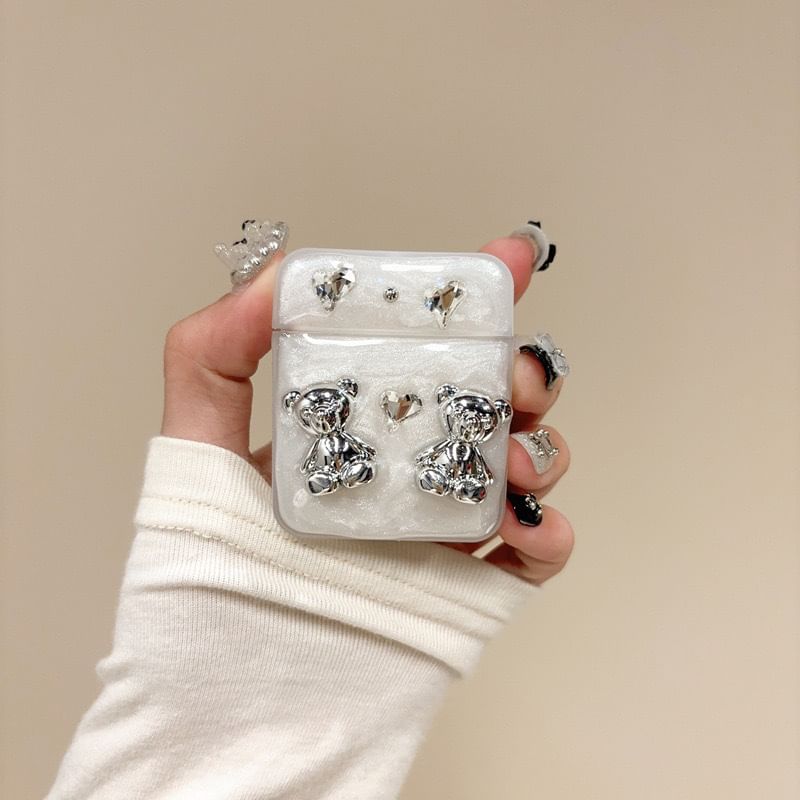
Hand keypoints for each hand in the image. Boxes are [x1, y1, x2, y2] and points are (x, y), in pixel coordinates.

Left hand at [161, 234, 572, 583]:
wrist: (231, 690)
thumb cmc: (208, 566)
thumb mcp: (194, 442)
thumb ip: (213, 350)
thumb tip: (283, 274)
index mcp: (360, 422)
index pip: (425, 348)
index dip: (474, 300)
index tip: (508, 261)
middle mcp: (410, 466)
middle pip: (494, 398)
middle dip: (524, 371)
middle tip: (516, 374)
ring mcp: (447, 525)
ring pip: (527, 463)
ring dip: (541, 444)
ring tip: (512, 456)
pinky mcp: (472, 586)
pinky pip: (537, 552)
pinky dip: (552, 531)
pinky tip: (526, 523)